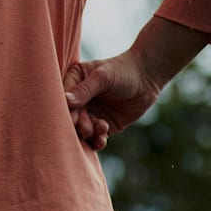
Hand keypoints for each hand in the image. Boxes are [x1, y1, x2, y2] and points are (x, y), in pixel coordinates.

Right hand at [65, 16, 210, 149]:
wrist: (147, 78)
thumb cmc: (122, 70)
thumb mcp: (102, 77)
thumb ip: (84, 90)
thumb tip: (65, 102)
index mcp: (74, 81)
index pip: (63, 97)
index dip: (65, 109)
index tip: (71, 117)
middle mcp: (80, 99)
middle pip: (71, 116)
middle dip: (78, 124)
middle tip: (86, 128)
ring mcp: (91, 112)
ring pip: (82, 129)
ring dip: (89, 133)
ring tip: (101, 130)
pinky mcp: (104, 125)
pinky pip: (96, 136)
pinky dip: (97, 140)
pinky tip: (103, 139)